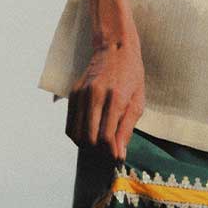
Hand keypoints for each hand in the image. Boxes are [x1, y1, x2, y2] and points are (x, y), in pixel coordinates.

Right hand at [65, 39, 144, 160]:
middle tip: (109, 153)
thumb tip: (119, 154)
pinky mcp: (72, 94)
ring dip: (87, 146)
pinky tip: (88, 136)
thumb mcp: (138, 101)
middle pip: (90, 138)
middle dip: (100, 152)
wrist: (114, 48)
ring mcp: (81, 94)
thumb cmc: (131, 75)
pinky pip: (69, 125)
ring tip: (99, 146)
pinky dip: (77, 136)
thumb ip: (127, 128)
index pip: (107, 137)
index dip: (112, 153)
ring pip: (76, 134)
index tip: (117, 158)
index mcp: (115, 98)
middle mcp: (95, 96)